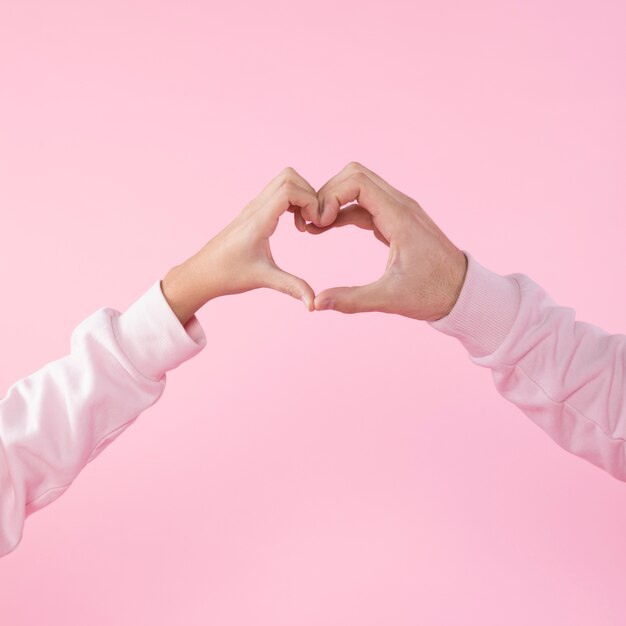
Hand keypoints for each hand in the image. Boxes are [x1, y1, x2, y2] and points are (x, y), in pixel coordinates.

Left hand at [161, 167, 321, 324]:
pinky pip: (277, 192)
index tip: (314, 223)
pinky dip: (293, 201)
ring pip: (283, 181)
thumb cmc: (227, 275)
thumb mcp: (262, 279)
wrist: (201, 273)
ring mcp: (253, 207)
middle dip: (309, 193)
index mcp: (258, 220)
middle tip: (312, 220)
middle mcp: (255, 208)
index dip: (309, 201)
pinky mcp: (253, 211)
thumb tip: (314, 304)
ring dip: (301, 196)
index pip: (289, 189)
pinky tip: (294, 224)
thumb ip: (291, 287)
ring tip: (304, 223)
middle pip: (289, 176)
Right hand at [306, 162, 467, 321]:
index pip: (358, 181)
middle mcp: (400, 205)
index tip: (318, 223)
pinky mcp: (395, 221)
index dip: (331, 196)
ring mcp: (398, 211)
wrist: (462, 292)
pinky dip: (343, 211)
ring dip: (334, 200)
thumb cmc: (432, 293)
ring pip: (359, 186)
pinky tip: (328, 228)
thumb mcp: (390, 299)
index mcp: (400, 217)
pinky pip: (364, 204)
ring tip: (314, 227)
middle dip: (328, 193)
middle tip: (312, 222)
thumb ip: (351, 300)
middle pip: (355, 175)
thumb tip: (317, 304)